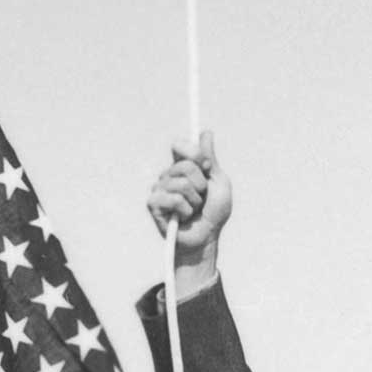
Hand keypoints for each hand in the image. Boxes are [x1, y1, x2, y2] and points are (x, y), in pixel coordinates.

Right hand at [145, 131, 230, 275]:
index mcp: (183, 166)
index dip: (195, 153)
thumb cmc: (214, 212)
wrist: (206, 238)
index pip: (180, 145)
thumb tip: (206, 132)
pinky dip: (185, 210)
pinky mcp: (153, 204)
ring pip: (181, 183)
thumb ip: (211, 159)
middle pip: (185, 164)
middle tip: (201, 196)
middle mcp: (168, 175)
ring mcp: (159, 189)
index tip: (207, 166)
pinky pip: (173, 199)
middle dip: (201, 183)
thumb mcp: (219, 182)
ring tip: (193, 209)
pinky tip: (182, 217)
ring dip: (195, 200)